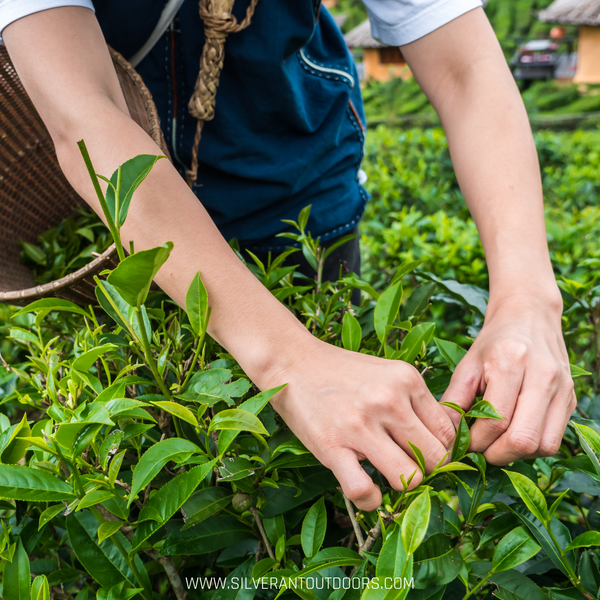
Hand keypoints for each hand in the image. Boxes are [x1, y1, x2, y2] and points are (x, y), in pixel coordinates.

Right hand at [264, 338, 455, 510]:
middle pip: (435, 458)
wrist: (292, 360)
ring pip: (410, 478)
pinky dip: (370, 500)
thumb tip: (444, 437)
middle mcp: (388, 401)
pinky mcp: (332, 446)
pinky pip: (364, 491)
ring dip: (402, 485)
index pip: (448, 432)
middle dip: (427, 470)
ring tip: (386, 475)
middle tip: (409, 466)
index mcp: (407, 380)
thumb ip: (415, 400)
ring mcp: (360, 425)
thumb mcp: (387, 372)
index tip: (429, 457)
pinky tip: (366, 489)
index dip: (444, 451)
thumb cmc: (341, 370)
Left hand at [441, 292, 575, 464]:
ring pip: (543, 445)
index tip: (462, 444)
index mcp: (511, 362)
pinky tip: (513, 435)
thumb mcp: (467, 364)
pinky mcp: (571, 399)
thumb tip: (444, 435)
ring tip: (496, 444)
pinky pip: (554, 439)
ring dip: (516, 454)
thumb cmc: (494, 341)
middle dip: (496, 454)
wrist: (529, 315)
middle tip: (478, 450)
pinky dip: (532, 447)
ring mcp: (562, 388)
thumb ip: (454, 399)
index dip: (476, 441)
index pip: (495, 421)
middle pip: (523, 439)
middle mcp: (543, 376)